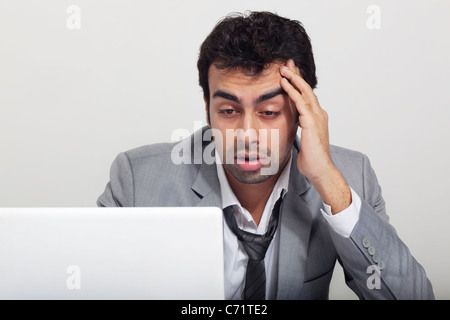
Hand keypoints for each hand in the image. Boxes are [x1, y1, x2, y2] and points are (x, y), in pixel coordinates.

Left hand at [280, 59, 350, 213]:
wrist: (320, 170)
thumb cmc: (312, 159)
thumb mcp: (304, 139)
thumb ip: (300, 128)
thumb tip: (293, 125)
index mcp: (318, 117)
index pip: (307, 96)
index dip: (299, 83)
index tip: (290, 73)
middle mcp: (319, 114)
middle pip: (307, 89)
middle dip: (297, 75)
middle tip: (287, 64)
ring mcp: (317, 117)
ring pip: (305, 92)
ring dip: (293, 79)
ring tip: (283, 69)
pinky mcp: (311, 122)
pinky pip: (300, 102)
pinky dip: (292, 91)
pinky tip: (284, 84)